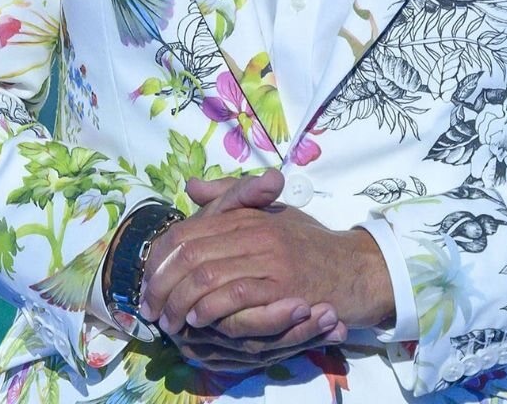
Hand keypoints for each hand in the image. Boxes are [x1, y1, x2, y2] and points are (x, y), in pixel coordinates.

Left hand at [143, 171, 393, 346]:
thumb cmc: (312, 245)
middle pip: (189, 253)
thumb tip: (192, 185)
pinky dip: (211, 309)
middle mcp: (255, 229)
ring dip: (180, 303)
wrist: (358, 268)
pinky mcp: (283, 285)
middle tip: (151, 308)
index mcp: (247, 214)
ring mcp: (269, 256)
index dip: (160, 259)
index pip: (186, 231)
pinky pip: (235, 295)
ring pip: (206, 275)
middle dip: (162, 285)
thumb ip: (232, 199)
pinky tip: (199, 321)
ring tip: (170, 320)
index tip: (149, 283)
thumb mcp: (272, 215)